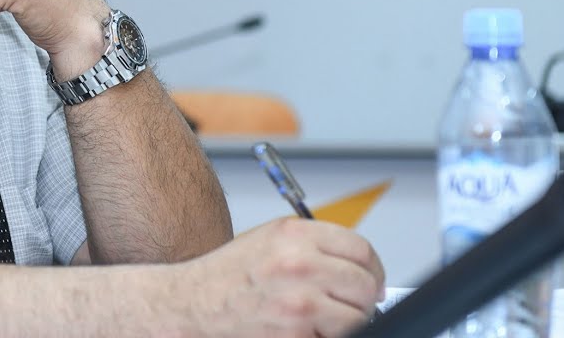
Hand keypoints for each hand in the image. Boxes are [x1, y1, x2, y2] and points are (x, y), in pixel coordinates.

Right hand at [184, 216, 385, 336]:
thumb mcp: (270, 240)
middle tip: (349, 305)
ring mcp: (299, 301)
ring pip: (357, 315)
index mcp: (295, 235)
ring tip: (323, 319)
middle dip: (362, 299)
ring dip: (346, 321)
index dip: (372, 269)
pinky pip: (335, 336)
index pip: (361, 249)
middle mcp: (299, 263)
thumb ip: (313, 246)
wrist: (191, 303)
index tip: (370, 280)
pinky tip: (304, 330)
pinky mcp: (295, 333)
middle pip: (364, 284)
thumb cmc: (227, 275)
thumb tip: (357, 265)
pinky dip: (325, 335)